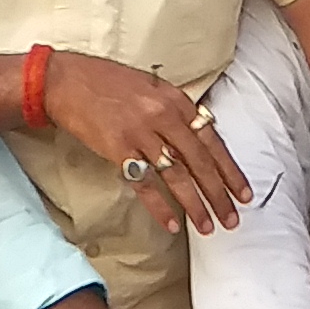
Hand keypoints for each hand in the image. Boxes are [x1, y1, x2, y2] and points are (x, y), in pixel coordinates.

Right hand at [41, 50, 248, 237]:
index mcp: (175, 100)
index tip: (243, 193)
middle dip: (218, 194)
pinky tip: (172, 224)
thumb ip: (175, 111)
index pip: (212, 140)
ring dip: (194, 205)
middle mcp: (163, 116)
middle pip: (199, 162)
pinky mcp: (119, 149)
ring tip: (207, 227)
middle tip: (232, 219)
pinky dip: (159, 207)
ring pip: (177, 176)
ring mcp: (141, 133)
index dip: (229, 170)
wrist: (66, 81)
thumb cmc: (107, 83)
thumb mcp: (151, 87)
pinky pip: (145, 184)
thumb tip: (198, 138)